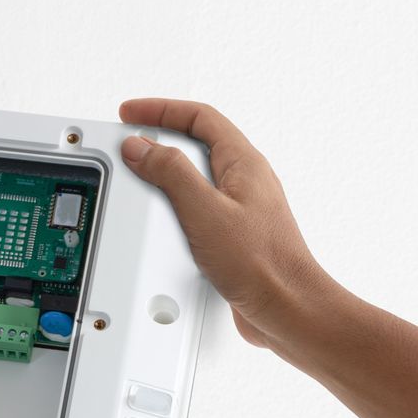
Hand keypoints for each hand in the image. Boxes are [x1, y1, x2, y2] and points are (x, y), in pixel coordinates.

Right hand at [116, 98, 338, 353]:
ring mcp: (240, 207)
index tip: (131, 112)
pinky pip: (198, 205)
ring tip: (140, 173)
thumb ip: (170, 173)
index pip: (199, 117)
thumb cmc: (261, 263)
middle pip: (198, 141)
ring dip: (166, 170)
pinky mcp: (233, 234)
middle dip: (160, 135)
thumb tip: (141, 147)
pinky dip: (173, 203)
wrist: (285, 307)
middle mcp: (245, 181)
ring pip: (197, 175)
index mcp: (243, 163)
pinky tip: (162, 218)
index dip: (161, 110)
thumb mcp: (204, 211)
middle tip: (131, 138)